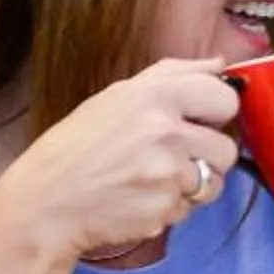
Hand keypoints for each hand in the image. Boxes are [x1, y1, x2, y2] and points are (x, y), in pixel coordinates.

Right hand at [0, 57, 239, 261]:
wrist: (46, 201)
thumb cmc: (77, 147)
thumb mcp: (117, 96)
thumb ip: (173, 75)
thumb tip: (219, 64)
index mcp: (154, 95)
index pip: (225, 97)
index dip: (217, 113)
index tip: (202, 120)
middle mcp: (165, 131)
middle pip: (227, 148)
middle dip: (208, 156)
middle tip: (176, 157)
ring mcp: (168, 174)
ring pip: (215, 183)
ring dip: (193, 185)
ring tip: (154, 180)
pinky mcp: (165, 209)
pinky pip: (190, 209)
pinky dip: (171, 207)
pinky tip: (141, 198)